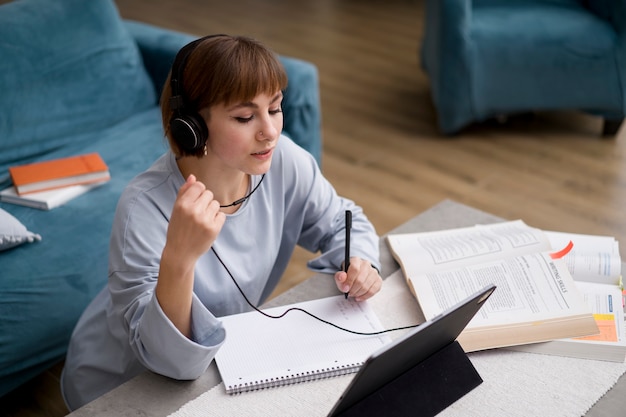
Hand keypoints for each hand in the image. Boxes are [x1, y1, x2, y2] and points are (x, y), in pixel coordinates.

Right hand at [157, 175, 225, 337]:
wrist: (180, 253)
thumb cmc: (178, 229)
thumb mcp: (176, 210)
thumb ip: (184, 192)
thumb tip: (193, 177)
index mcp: (182, 204)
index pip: (199, 185)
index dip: (198, 192)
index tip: (195, 201)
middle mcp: (193, 210)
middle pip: (209, 193)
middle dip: (205, 201)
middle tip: (198, 213)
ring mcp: (204, 220)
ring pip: (216, 204)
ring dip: (211, 210)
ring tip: (202, 220)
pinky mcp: (214, 229)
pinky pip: (221, 215)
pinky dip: (217, 219)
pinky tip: (208, 226)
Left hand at [334, 257, 381, 301]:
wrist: (356, 275)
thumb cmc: (348, 275)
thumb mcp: (340, 275)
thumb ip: (339, 277)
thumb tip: (342, 278)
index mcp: (356, 260)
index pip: (354, 269)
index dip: (349, 281)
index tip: (345, 289)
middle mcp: (366, 264)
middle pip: (361, 279)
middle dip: (353, 289)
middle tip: (349, 293)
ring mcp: (374, 272)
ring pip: (367, 286)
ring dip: (358, 293)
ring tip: (353, 294)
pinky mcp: (378, 280)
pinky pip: (373, 291)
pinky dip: (365, 296)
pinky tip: (359, 297)